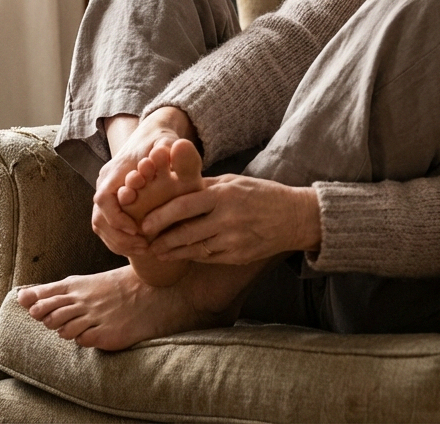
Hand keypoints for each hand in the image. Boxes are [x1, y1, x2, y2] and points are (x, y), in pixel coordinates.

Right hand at [90, 108, 194, 256]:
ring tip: (145, 249)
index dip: (117, 218)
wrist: (153, 137)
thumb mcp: (171, 144)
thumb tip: (171, 150)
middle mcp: (106, 181)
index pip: (104, 198)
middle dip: (120, 237)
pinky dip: (120, 239)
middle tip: (145, 247)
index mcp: (117, 169)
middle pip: (99, 218)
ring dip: (119, 242)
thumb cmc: (164, 143)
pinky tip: (140, 246)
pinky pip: (106, 227)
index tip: (138, 230)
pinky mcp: (111, 201)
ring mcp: (106, 191)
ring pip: (100, 225)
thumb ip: (172, 150)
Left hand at [141, 174, 320, 265]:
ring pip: (194, 249)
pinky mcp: (238, 256)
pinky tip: (182, 255)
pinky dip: (193, 256)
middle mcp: (227, 219)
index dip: (160, 217)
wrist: (295, 217)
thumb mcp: (234, 181)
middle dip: (161, 240)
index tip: (144, 223)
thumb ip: (205, 186)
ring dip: (173, 252)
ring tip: (158, 251)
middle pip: (184, 232)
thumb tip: (175, 186)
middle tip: (145, 242)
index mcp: (223, 196)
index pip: (183, 206)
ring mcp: (233, 241)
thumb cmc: (262, 194)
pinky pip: (209, 258)